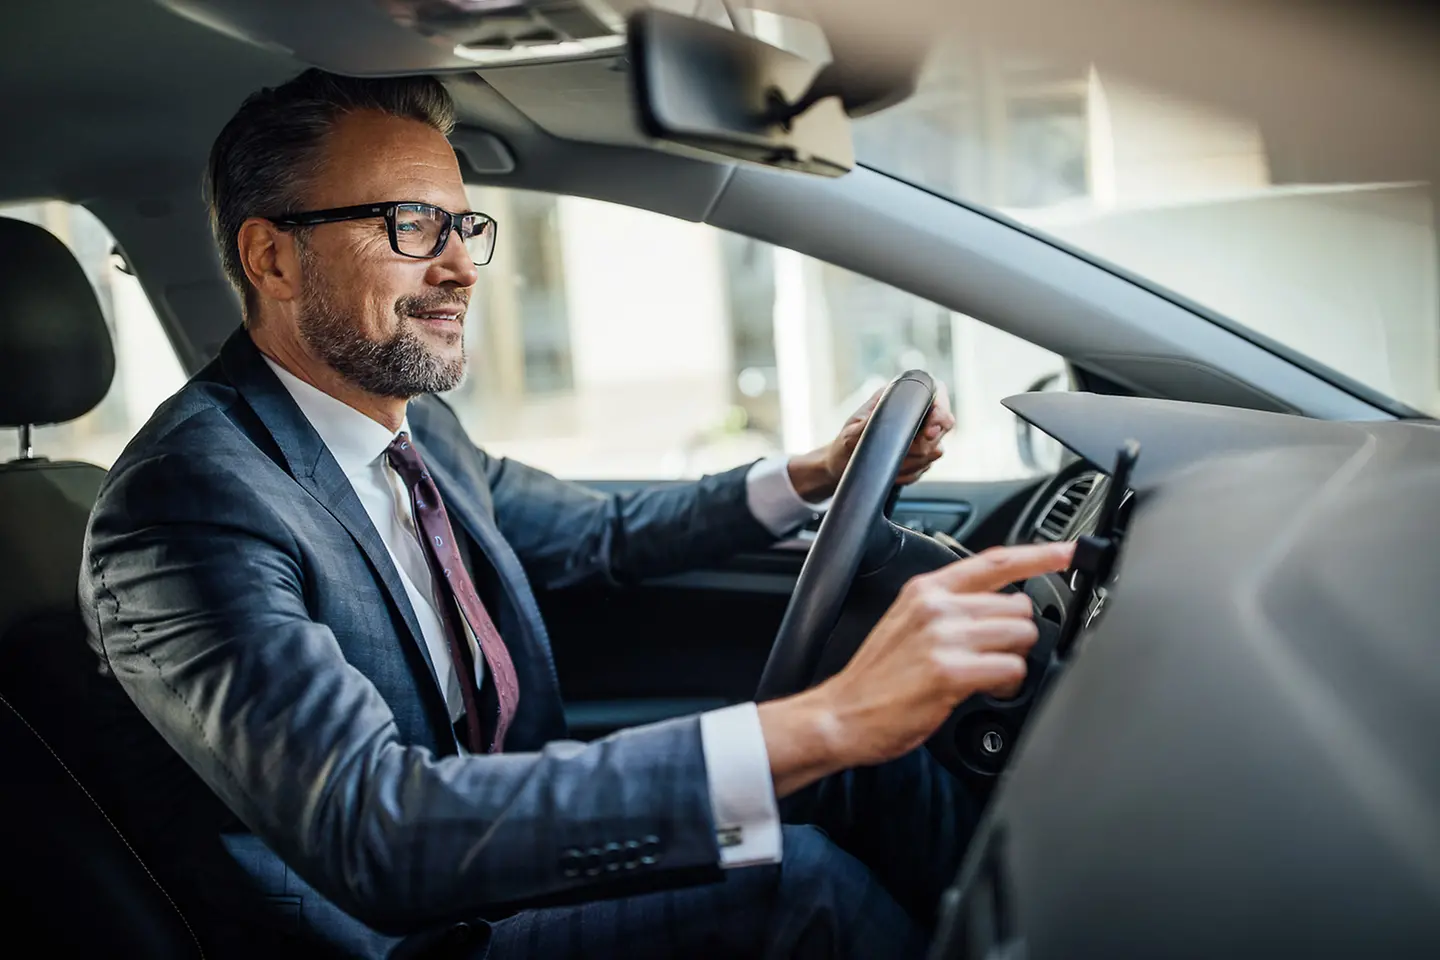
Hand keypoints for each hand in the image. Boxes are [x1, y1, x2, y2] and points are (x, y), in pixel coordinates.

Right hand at [758, 541, 1074, 795]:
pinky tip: (984, 690)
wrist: (842, 714)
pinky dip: (1007, 684)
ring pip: (1021, 635)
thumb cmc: (877, 678)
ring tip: (984, 677)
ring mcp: (944, 637)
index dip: (1039, 555)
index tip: (1070, 552)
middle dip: (1015, 636)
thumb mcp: (907, 624)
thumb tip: (999, 609)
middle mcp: (937, 606)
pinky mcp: (951, 672)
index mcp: (926, 590)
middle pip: (1019, 606)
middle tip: (990, 658)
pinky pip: (1012, 668)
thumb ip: (950, 608)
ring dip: (1013, 660)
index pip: (994, 561)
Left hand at [787, 382, 955, 501]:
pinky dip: (908, 474)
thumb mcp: (853, 434)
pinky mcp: (922, 455)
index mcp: (900, 396)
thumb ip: (875, 425)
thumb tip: (897, 419)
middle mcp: (915, 412)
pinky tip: (890, 471)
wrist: (841, 467)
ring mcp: (921, 434)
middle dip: (920, 447)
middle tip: (897, 456)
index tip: (928, 433)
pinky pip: (926, 467)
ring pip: (935, 451)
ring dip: (911, 463)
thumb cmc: (844, 446)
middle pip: (942, 427)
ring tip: (885, 463)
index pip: (937, 395)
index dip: (940, 413)